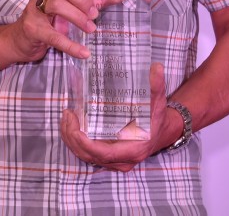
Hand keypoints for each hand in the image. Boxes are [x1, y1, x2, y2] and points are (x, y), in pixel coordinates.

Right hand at [5, 0, 99, 62]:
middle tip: (94, 13)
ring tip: (90, 28)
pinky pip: (53, 36)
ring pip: (56, 5)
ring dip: (77, 17)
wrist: (20, 40)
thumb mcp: (70, 7)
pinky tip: (84, 52)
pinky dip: (70, 45)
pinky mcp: (32, 30)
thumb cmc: (48, 20)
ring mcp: (34, 11)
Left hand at [59, 62, 176, 171]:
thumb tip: (156, 67)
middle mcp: (123, 160)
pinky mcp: (109, 158)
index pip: (104, 153)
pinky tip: (70, 125)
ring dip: (71, 139)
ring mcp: (115, 161)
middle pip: (89, 156)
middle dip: (73, 138)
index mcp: (133, 149)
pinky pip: (87, 154)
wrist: (163, 132)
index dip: (86, 144)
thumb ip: (157, 85)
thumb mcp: (158, 102)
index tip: (75, 128)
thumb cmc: (158, 118)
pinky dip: (76, 142)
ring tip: (66, 117)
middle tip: (67, 115)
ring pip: (85, 156)